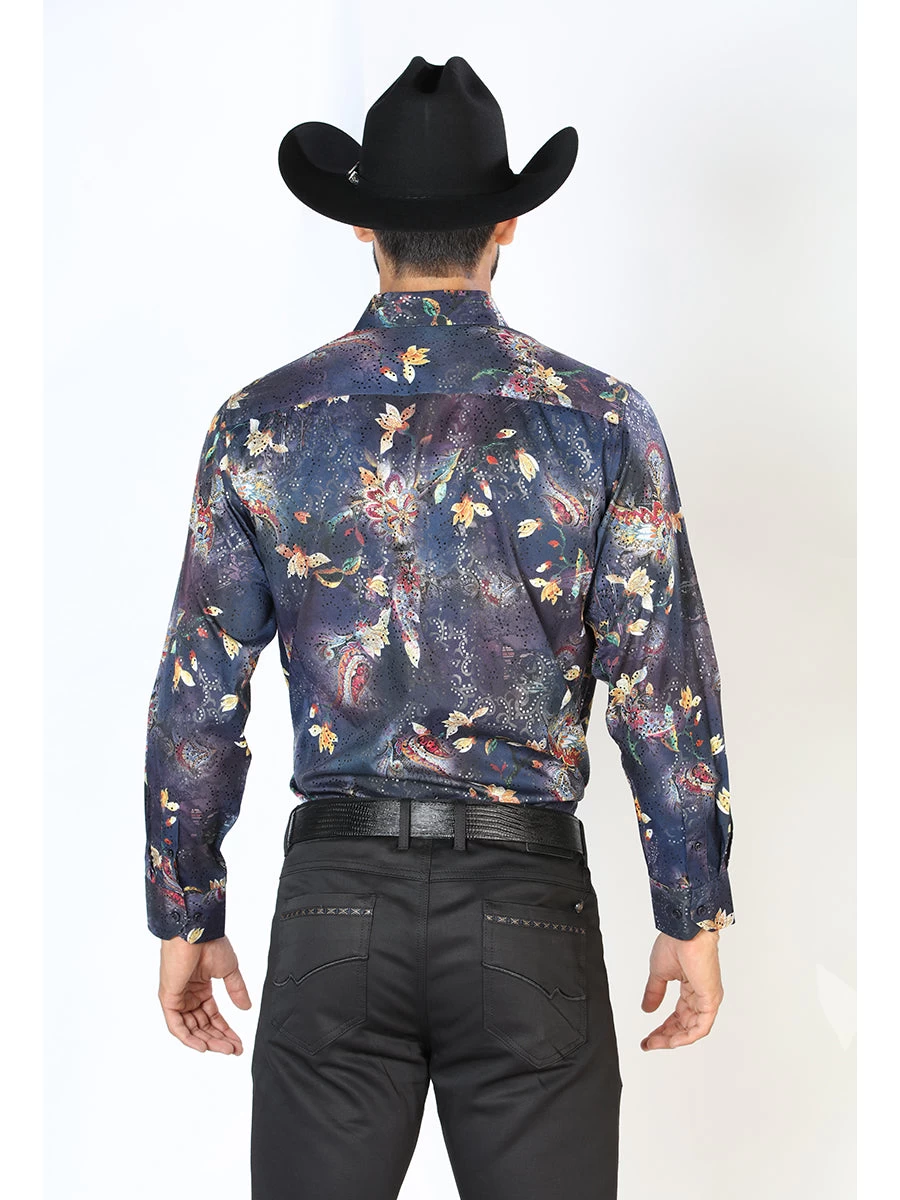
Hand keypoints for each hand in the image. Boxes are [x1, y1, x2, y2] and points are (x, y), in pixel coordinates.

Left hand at [157, 933, 252, 1053]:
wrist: (196, 931)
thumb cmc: (210, 943)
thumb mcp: (229, 970)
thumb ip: (236, 990)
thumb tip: (246, 1008)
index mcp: (200, 988)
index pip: (213, 1016)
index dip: (226, 1030)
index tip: (238, 1043)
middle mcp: (188, 995)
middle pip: (203, 1026)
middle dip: (219, 1039)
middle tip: (234, 1050)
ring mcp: (178, 998)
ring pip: (191, 1029)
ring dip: (208, 1041)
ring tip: (225, 1049)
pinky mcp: (168, 999)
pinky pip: (177, 1026)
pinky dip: (189, 1038)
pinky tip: (204, 1046)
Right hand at [640, 928, 723, 1050]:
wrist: (683, 931)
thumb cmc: (676, 942)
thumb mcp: (659, 973)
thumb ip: (655, 993)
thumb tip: (647, 1009)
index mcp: (692, 986)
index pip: (678, 1015)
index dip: (663, 1028)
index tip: (648, 1037)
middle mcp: (702, 994)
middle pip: (685, 1025)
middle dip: (665, 1036)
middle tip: (649, 1043)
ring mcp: (708, 998)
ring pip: (692, 1029)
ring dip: (673, 1039)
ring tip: (655, 1043)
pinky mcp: (711, 999)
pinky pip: (701, 1027)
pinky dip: (686, 1037)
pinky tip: (672, 1041)